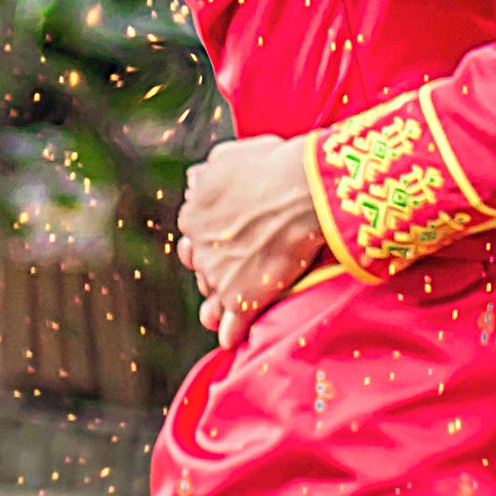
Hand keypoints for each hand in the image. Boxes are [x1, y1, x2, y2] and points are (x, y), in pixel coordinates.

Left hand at [179, 133, 330, 330]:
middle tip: (230, 271)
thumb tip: (192, 180)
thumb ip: (207, 172)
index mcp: (194, 214)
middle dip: (212, 271)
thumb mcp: (229, 157)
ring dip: (217, 307)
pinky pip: (230, 327)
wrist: (302, 191)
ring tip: (220, 315)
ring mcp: (219, 276)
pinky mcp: (240, 299)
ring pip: (211, 299)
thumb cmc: (272, 166)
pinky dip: (232, 333)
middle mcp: (200, 247)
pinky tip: (233, 339)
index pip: (195, 234)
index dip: (212, 238)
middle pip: (201, 267)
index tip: (227, 239)